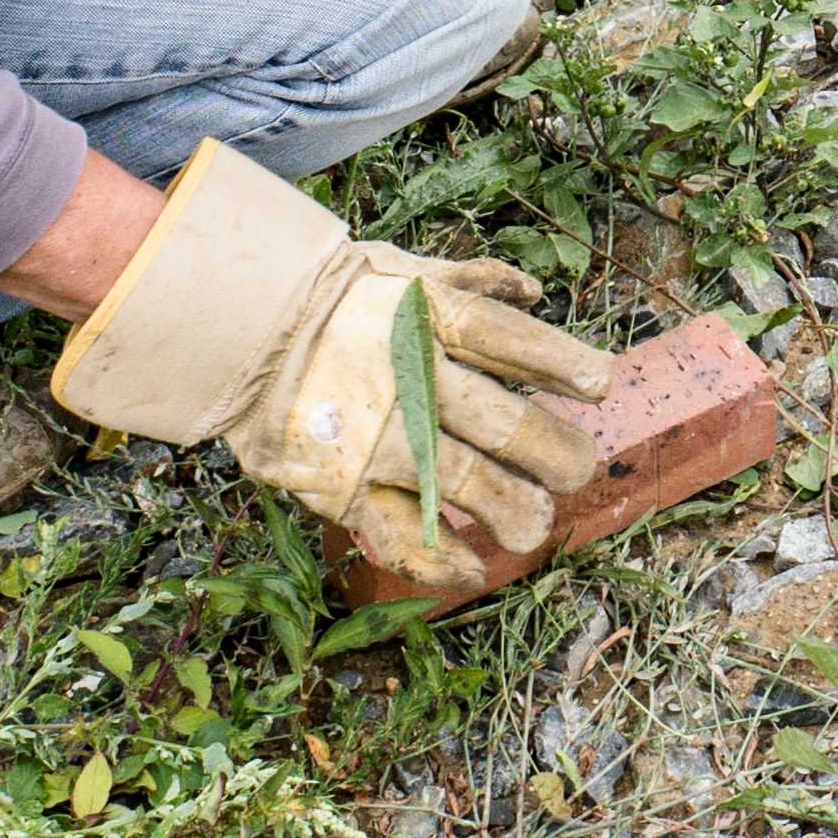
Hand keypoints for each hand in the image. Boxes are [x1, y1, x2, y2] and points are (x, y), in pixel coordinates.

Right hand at [48, 140, 618, 567]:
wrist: (237, 330)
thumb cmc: (332, 300)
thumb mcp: (402, 271)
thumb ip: (471, 282)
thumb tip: (533, 291)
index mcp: (430, 318)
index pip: (514, 340)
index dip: (563, 363)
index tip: (600, 385)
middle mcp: (412, 376)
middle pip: (505, 424)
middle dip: (554, 454)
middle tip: (575, 470)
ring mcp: (380, 435)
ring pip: (466, 483)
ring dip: (512, 511)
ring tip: (534, 527)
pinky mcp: (345, 483)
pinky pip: (402, 532)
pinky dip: (441, 558)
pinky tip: (474, 567)